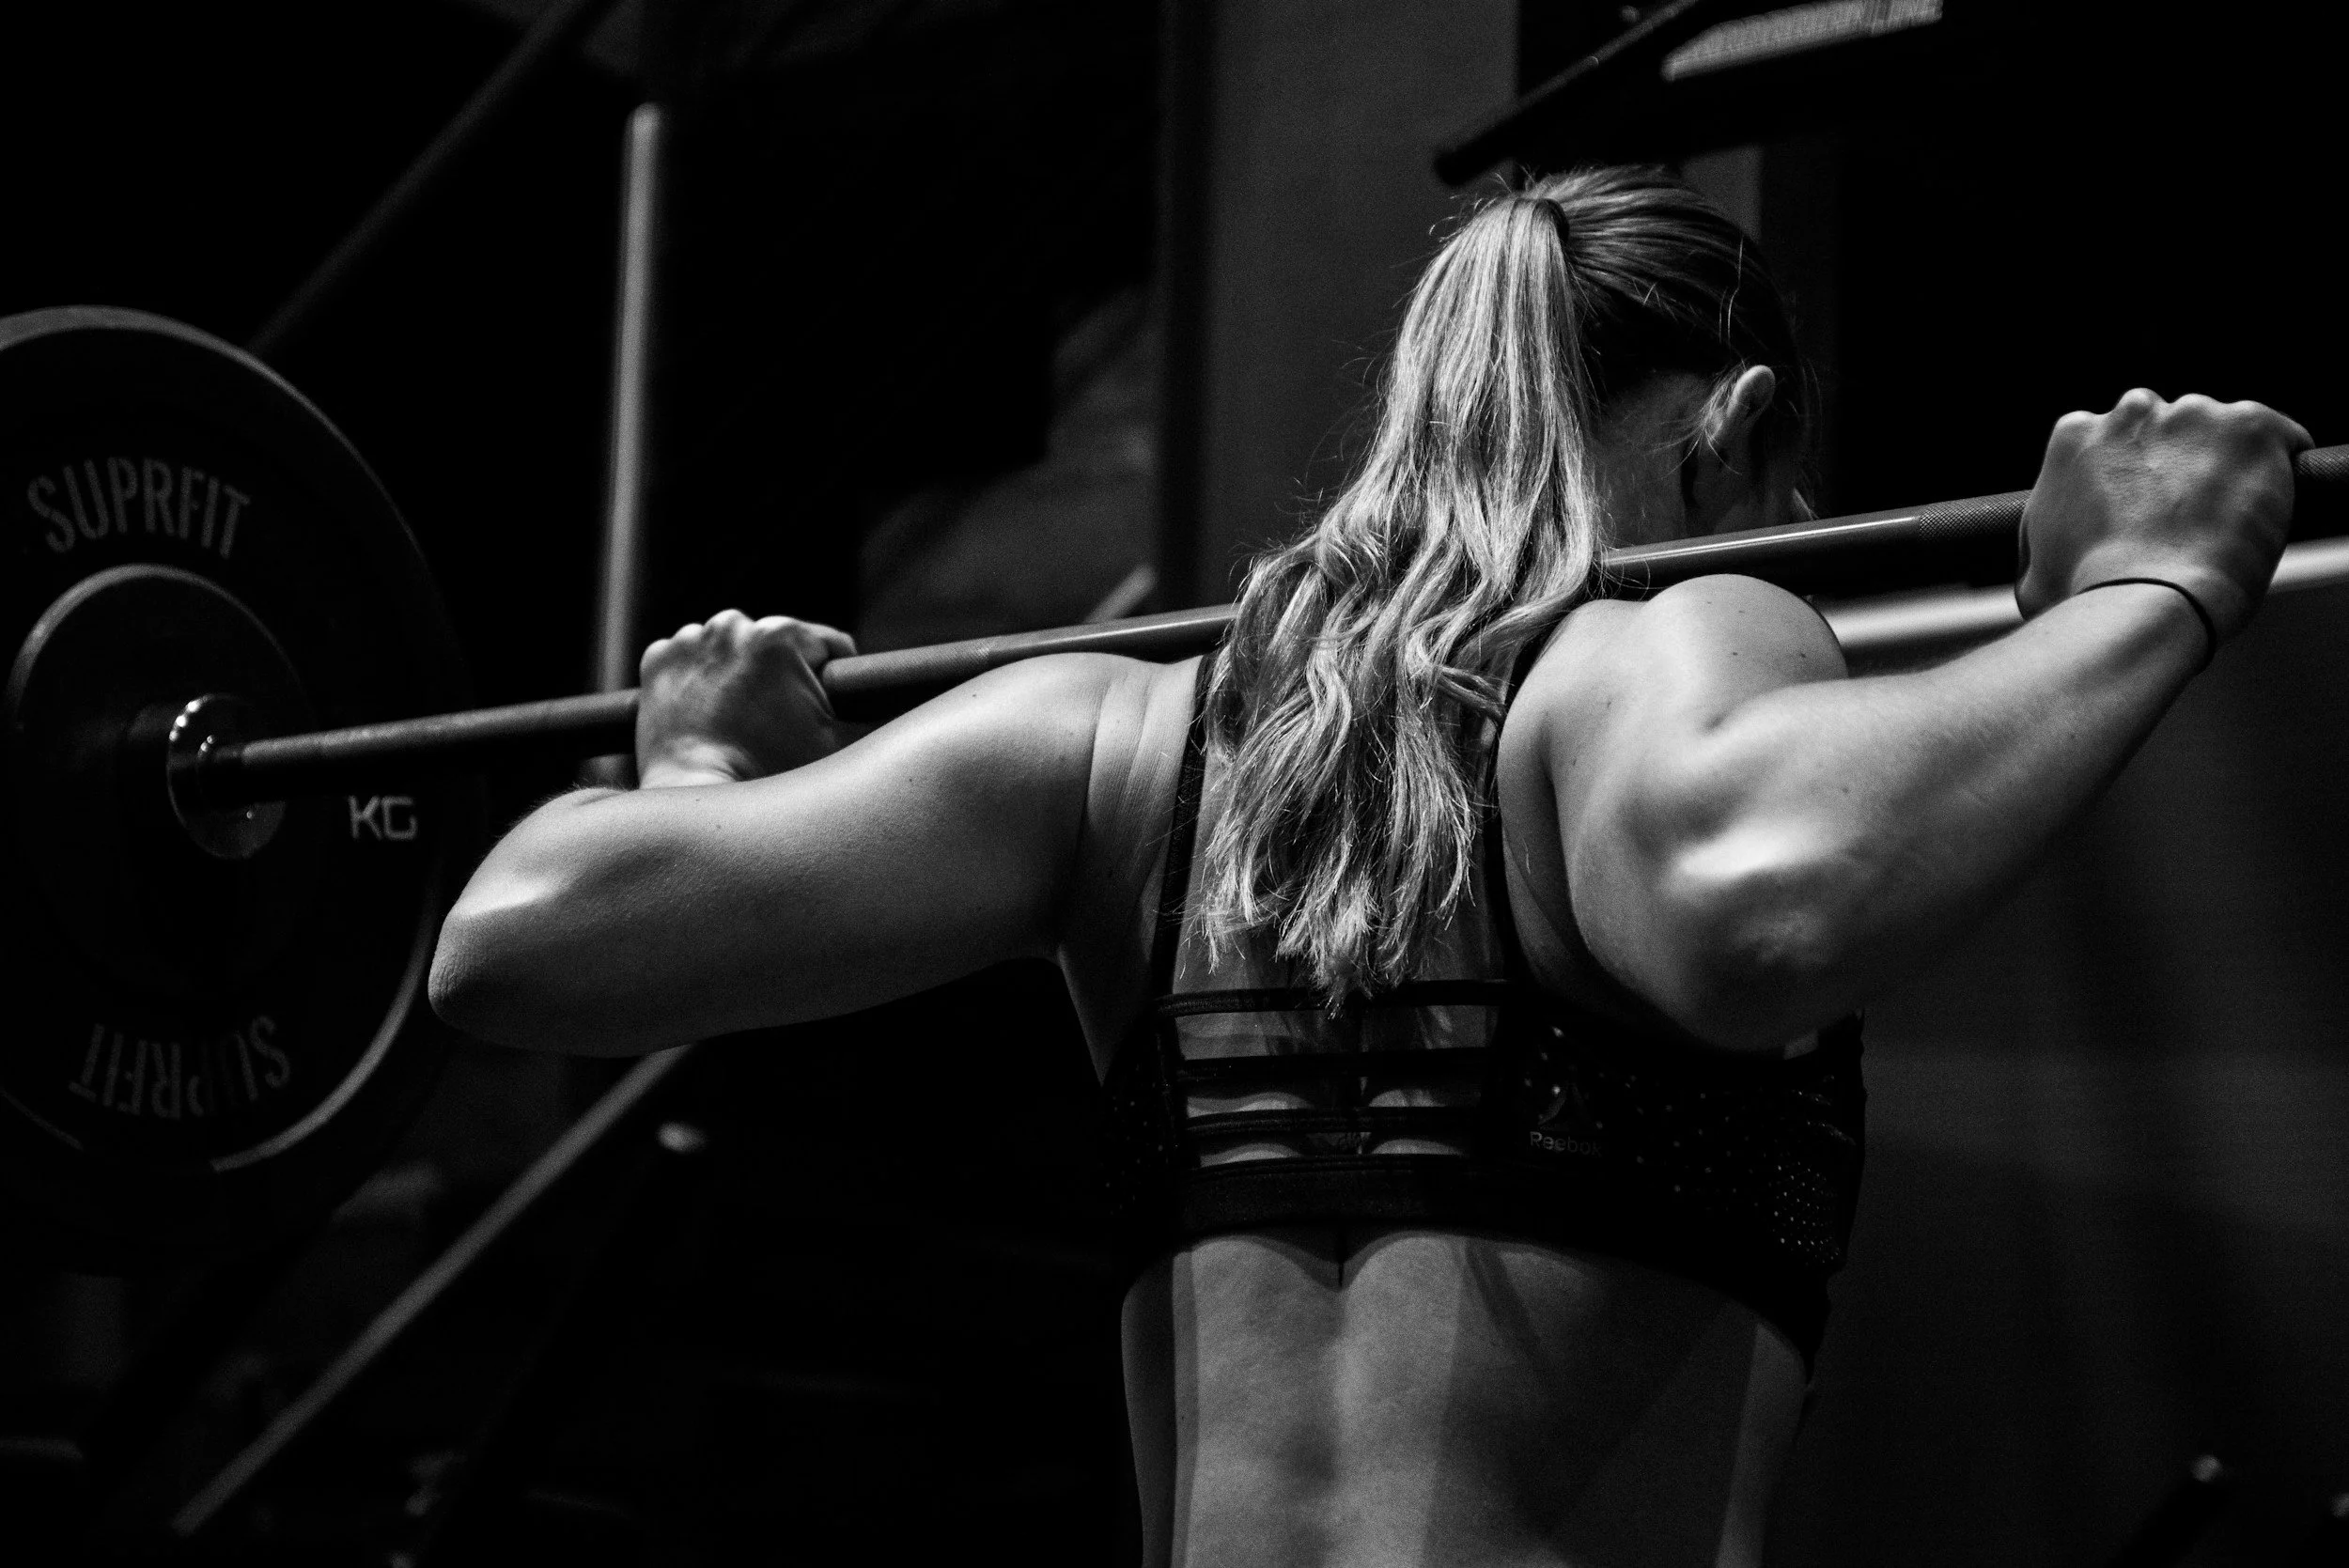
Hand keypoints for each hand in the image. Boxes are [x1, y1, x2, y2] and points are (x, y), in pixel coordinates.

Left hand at [636, 610, 856, 787]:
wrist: (700, 802)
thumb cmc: (775, 775)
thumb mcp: (839, 744)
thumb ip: (876, 714)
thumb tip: (900, 703)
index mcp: (781, 635)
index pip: (828, 645)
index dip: (835, 680)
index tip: (825, 708)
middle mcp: (731, 626)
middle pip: (776, 644)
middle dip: (782, 676)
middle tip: (779, 723)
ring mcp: (688, 640)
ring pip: (731, 649)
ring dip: (738, 673)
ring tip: (742, 720)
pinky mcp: (657, 660)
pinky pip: (690, 659)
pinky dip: (699, 679)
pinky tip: (709, 714)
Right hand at [2016, 388, 2310, 644]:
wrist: (2142, 605)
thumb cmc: (2082, 600)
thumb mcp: (2034, 570)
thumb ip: (2045, 544)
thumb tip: (2045, 562)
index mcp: (2074, 436)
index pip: (2115, 442)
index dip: (2131, 481)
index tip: (2142, 515)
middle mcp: (2131, 412)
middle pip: (2170, 430)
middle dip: (2177, 466)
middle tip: (2183, 521)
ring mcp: (2195, 416)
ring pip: (2223, 435)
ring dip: (2226, 470)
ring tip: (2224, 528)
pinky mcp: (2252, 429)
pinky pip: (2282, 441)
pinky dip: (2281, 473)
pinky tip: (2264, 516)